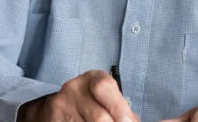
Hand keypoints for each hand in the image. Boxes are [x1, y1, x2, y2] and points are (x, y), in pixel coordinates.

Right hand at [19, 70, 138, 121]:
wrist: (57, 107)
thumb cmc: (92, 102)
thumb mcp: (108, 98)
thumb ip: (123, 109)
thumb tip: (144, 121)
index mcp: (93, 79)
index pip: (104, 87)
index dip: (119, 108)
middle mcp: (74, 89)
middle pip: (98, 116)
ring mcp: (61, 106)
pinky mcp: (53, 120)